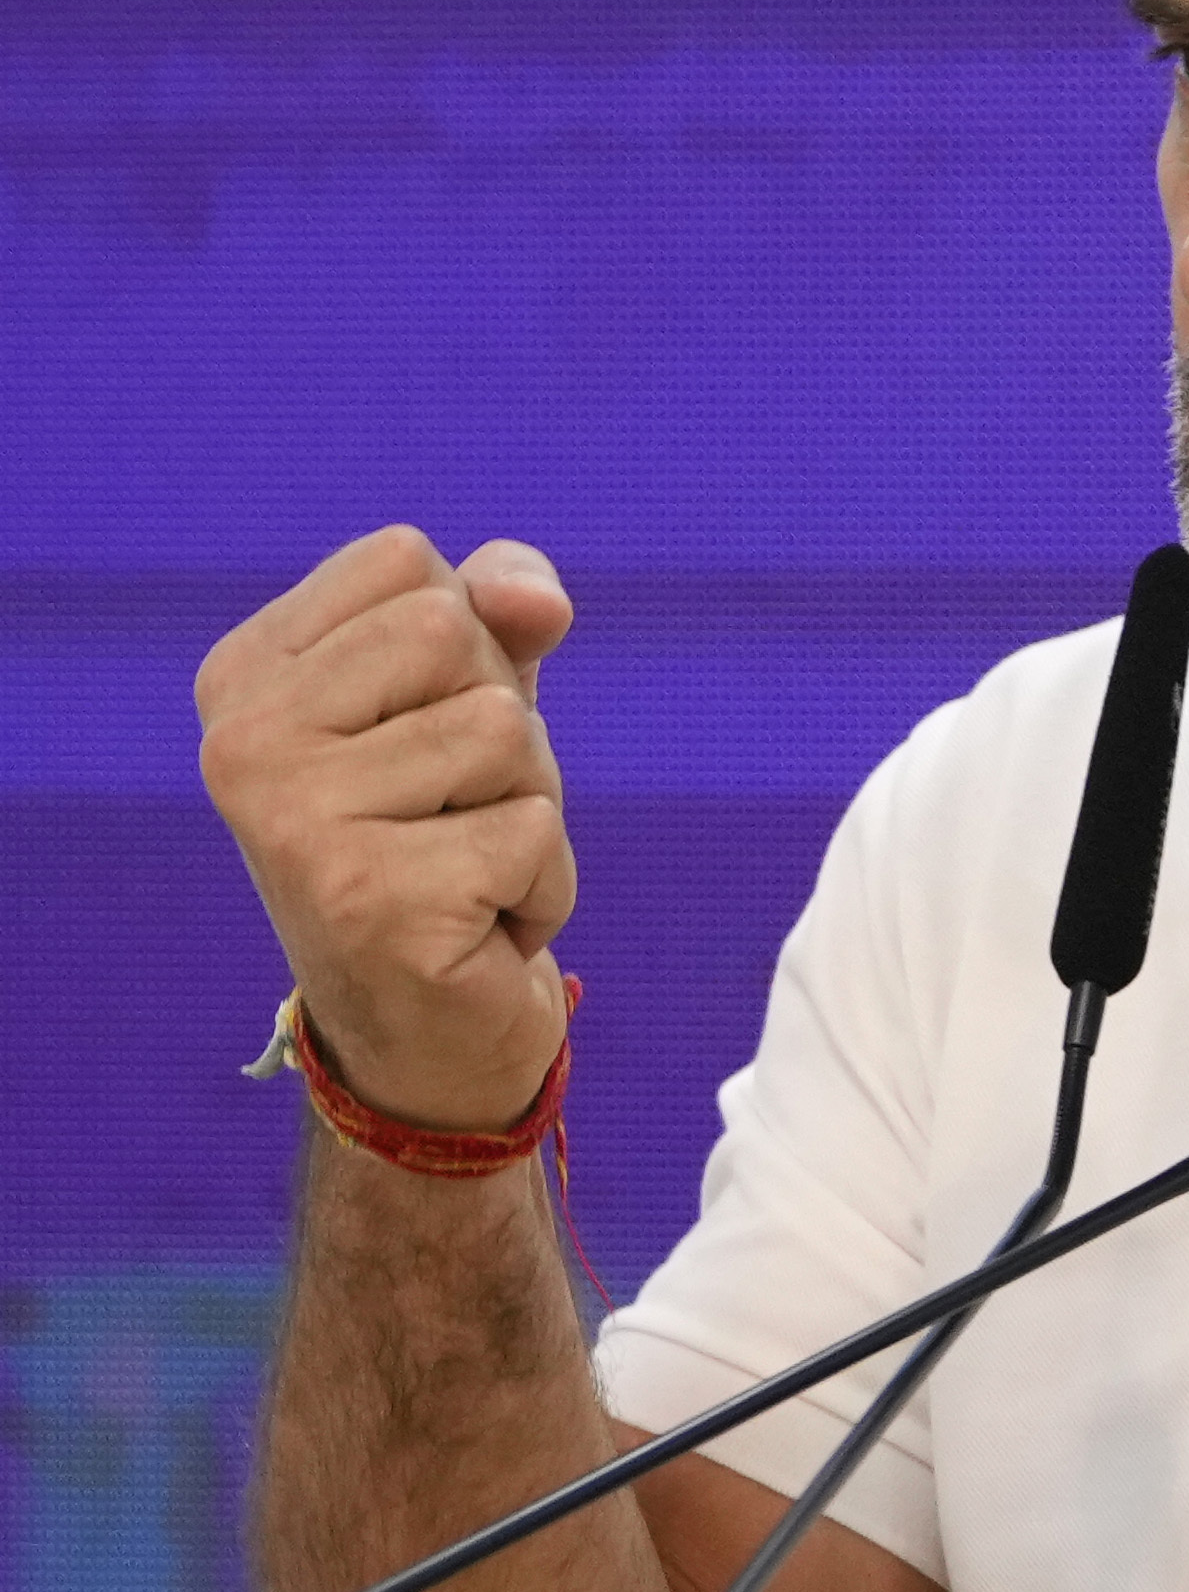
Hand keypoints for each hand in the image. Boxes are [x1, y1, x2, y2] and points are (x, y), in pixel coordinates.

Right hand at [197, 529, 582, 1134]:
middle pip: (455, 633)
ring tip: (464, 868)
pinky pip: (532, 832)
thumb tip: (536, 597)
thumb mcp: (469, 698)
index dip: (470, 643)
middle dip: (505, 726)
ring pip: (505, 732)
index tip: (422, 735)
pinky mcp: (368, 896)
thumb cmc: (447, 841)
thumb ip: (497, 612)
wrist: (427, 1030)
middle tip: (456, 813)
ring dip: (528, 809)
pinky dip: (542, 884)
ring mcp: (292, 819)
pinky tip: (476, 926)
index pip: (406, 561)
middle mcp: (242, 740)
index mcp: (246, 674)